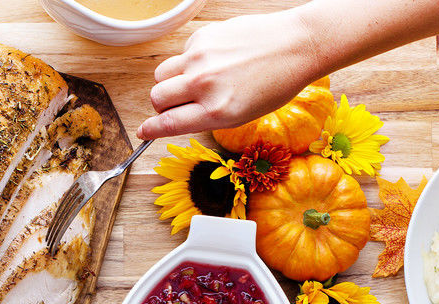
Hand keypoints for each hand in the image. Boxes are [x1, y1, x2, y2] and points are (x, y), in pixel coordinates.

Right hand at [139, 9, 324, 139]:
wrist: (295, 46)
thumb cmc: (274, 84)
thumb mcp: (240, 115)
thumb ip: (205, 118)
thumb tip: (173, 118)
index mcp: (217, 111)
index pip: (168, 123)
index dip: (150, 130)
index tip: (143, 132)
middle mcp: (205, 84)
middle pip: (157, 97)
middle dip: (161, 106)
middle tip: (175, 105)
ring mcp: (201, 57)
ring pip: (162, 74)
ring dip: (170, 82)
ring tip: (193, 83)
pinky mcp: (202, 36)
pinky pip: (181, 54)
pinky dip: (190, 61)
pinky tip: (215, 61)